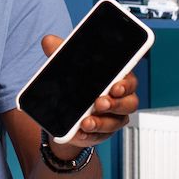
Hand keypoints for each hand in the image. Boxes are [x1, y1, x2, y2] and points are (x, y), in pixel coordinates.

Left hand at [39, 33, 139, 152]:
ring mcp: (113, 119)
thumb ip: (61, 53)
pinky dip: (89, 136)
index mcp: (117, 81)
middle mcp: (120, 101)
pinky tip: (79, 133)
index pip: (129, 81)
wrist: (66, 111)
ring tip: (86, 122)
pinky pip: (99, 137)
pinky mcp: (101, 134)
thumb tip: (48, 41)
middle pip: (128, 104)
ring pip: (114, 122)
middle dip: (115, 104)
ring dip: (101, 123)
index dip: (125, 85)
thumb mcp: (69, 68)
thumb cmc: (77, 84)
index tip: (116, 86)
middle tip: (100, 102)